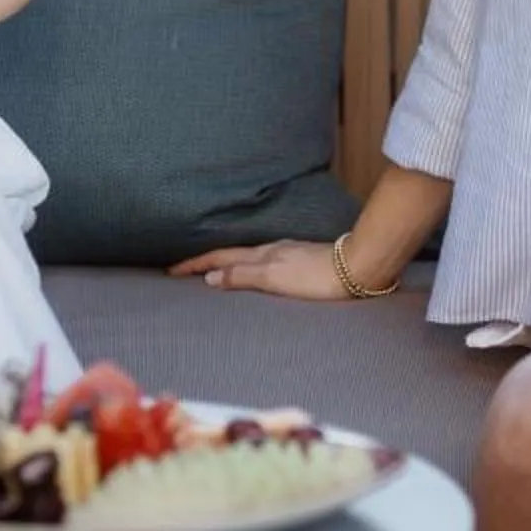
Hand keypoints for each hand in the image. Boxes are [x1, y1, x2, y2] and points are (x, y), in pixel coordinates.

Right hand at [170, 239, 349, 301]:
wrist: (357, 269)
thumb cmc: (316, 277)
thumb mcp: (274, 278)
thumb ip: (242, 277)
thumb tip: (209, 278)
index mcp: (261, 255)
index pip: (220, 259)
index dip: (195, 264)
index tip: (172, 270)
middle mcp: (271, 251)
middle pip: (230, 256)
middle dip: (204, 263)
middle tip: (182, 271)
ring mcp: (286, 255)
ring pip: (247, 259)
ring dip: (225, 266)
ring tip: (211, 274)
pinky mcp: (301, 262)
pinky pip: (263, 264)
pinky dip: (247, 269)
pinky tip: (253, 274)